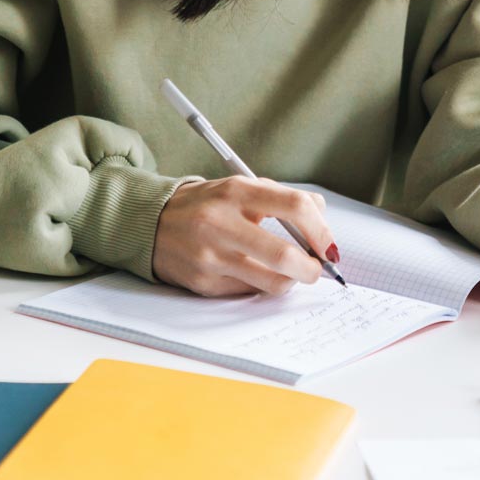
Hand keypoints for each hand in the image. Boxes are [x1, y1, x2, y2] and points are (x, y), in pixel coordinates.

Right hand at [152, 177, 337, 297]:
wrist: (150, 222)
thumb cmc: (205, 205)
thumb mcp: (240, 188)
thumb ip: (281, 197)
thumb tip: (321, 216)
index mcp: (236, 192)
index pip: (295, 207)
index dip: (321, 230)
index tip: (329, 245)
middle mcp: (221, 223)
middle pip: (284, 255)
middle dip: (311, 268)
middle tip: (316, 269)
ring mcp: (211, 256)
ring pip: (271, 282)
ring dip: (291, 282)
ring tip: (290, 274)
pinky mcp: (203, 282)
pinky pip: (248, 292)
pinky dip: (261, 286)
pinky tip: (255, 274)